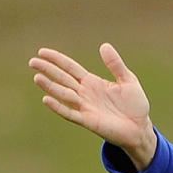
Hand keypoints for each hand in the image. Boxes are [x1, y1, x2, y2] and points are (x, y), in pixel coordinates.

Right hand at [28, 43, 156, 169]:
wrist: (140, 127)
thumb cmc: (134, 104)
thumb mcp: (128, 80)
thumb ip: (115, 65)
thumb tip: (104, 45)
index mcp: (92, 82)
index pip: (70, 68)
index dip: (57, 60)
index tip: (42, 52)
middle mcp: (85, 93)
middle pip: (63, 79)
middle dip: (48, 70)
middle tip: (32, 61)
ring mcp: (85, 107)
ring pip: (63, 94)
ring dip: (50, 86)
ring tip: (37, 77)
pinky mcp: (88, 120)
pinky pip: (70, 113)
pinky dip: (58, 107)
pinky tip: (46, 99)